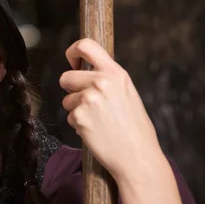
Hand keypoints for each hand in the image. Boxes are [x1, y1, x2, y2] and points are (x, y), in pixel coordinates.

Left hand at [60, 38, 185, 203]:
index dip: (72, 52)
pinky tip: (96, 132)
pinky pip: (69, 117)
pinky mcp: (79, 117)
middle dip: (71, 90)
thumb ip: (108, 80)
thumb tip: (85, 72)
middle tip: (87, 104)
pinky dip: (78, 126)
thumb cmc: (135, 129)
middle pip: (66, 77)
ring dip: (76, 110)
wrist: (138, 157)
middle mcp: (101, 82)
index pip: (86, 45)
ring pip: (66, 100)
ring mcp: (89, 99)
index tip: (73, 62)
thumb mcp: (127, 94)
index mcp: (115, 73)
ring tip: (98, 121)